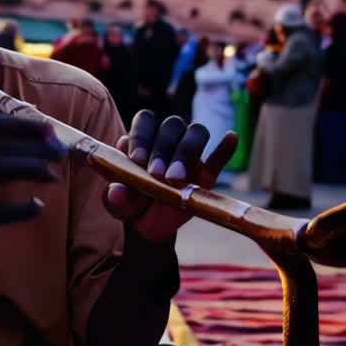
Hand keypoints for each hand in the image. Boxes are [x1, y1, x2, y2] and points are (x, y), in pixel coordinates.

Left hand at [103, 111, 237, 242]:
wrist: (150, 224)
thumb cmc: (131, 205)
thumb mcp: (118, 205)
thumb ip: (115, 198)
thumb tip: (116, 190)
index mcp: (143, 140)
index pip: (145, 121)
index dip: (142, 135)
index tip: (137, 160)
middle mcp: (167, 140)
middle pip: (172, 126)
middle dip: (164, 148)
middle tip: (157, 175)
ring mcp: (190, 155)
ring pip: (196, 133)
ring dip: (188, 150)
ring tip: (177, 178)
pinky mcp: (207, 173)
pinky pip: (219, 157)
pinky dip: (224, 148)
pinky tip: (231, 138)